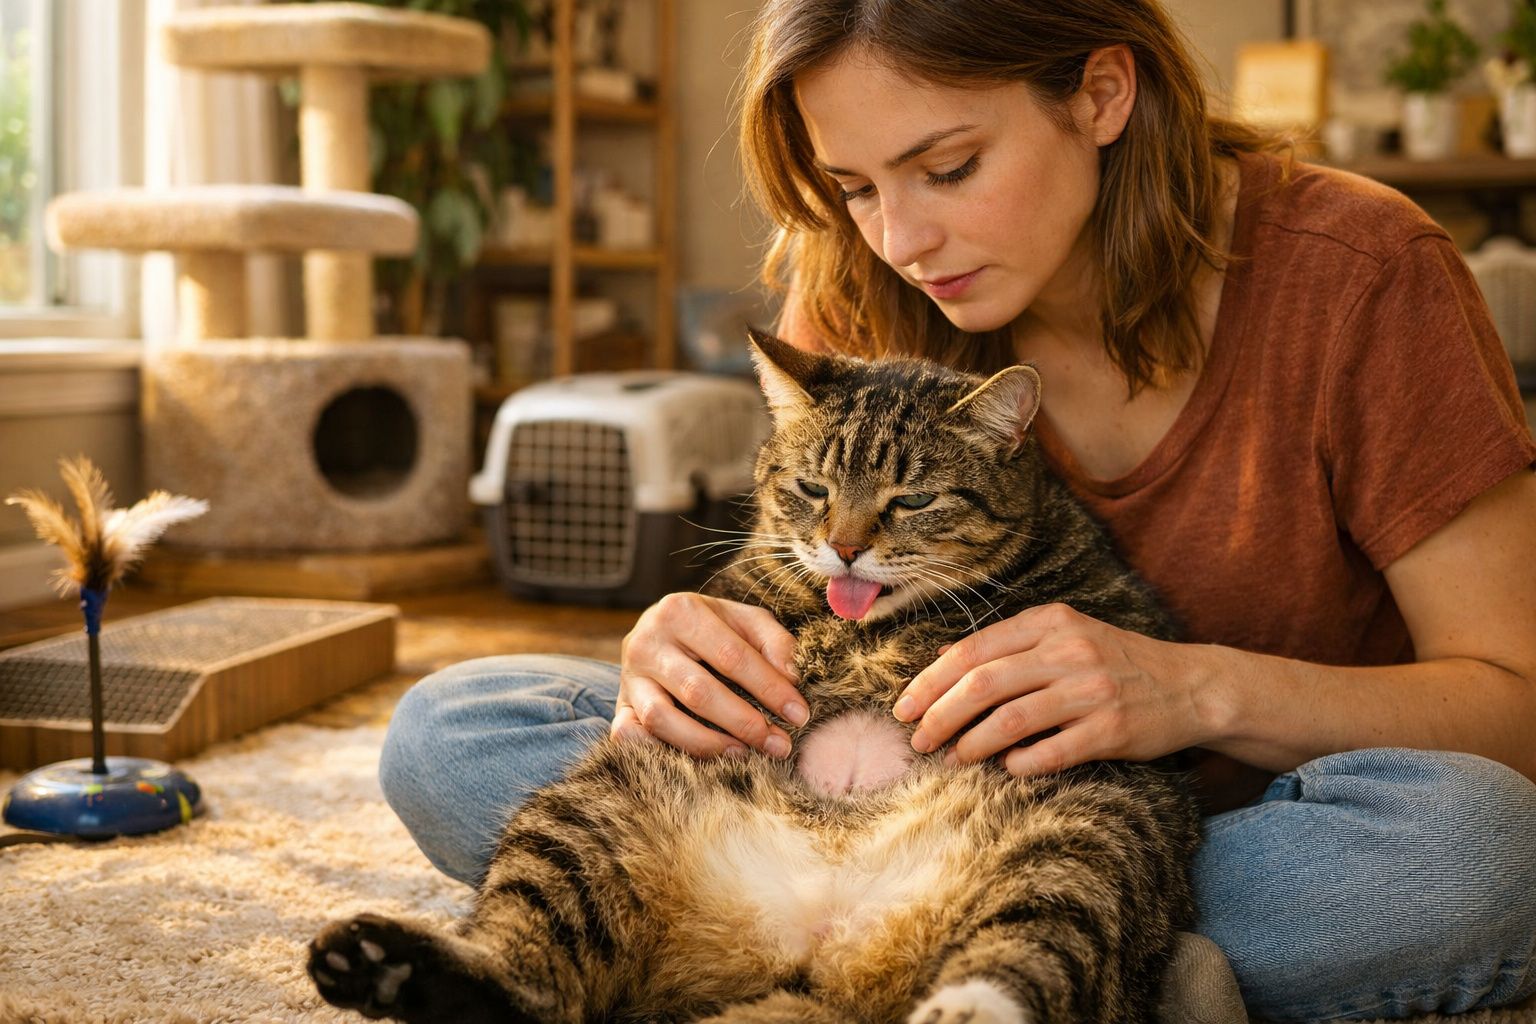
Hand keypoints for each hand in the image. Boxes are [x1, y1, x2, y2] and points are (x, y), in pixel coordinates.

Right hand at [613, 592, 806, 759]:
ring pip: (661, 719)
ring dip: (706, 744)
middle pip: (698, 691)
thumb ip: (774, 641)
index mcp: (680, 611)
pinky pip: (629, 735)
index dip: (769, 688)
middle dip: (744, 723)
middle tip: (779, 744)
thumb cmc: (712, 629)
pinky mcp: (619, 705)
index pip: (731, 656)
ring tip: (743, 754)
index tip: (799, 714)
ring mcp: (628, 676)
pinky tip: (691, 760)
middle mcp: (646, 641)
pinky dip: (655, 751)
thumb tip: (792, 676)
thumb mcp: (744, 620)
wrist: (660, 631)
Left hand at [894, 603, 1209, 775]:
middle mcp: (1069, 651)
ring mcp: (1092, 691)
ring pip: (1010, 720)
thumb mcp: (1064, 635)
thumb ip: (1008, 645)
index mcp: (1051, 623)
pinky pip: (1052, 752)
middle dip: (940, 715)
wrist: (1191, 686)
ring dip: (971, 745)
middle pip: (983, 684)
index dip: (931, 681)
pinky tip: (1006, 770)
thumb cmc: (1115, 663)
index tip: (904, 707)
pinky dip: (1020, 764)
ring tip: (951, 759)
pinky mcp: (1112, 729)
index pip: (973, 650)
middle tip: (918, 739)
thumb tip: (941, 661)